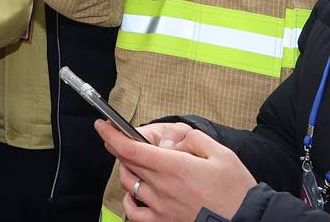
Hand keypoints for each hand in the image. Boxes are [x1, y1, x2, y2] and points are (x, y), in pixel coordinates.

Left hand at [95, 119, 255, 220]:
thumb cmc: (237, 190)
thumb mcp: (221, 153)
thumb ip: (193, 140)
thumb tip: (174, 141)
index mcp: (173, 167)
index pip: (129, 148)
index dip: (110, 135)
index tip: (102, 125)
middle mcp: (162, 187)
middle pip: (127, 163)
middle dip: (121, 149)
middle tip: (125, 142)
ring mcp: (161, 208)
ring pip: (129, 184)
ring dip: (127, 171)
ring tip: (138, 165)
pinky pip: (134, 213)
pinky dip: (129, 201)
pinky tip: (136, 194)